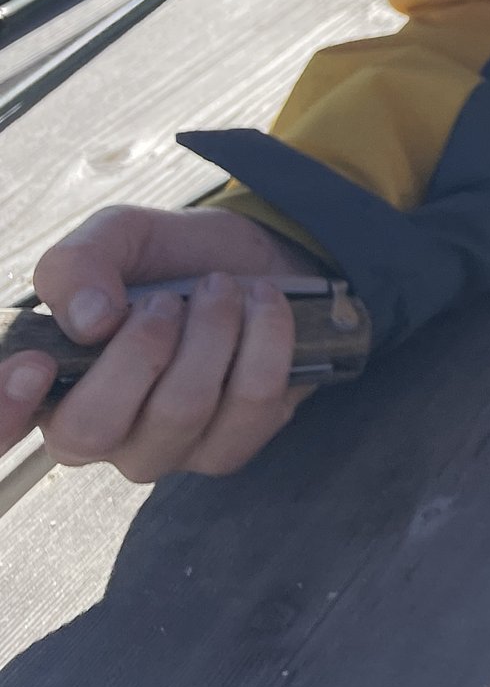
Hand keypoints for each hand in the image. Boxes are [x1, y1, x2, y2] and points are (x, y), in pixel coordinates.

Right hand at [0, 207, 321, 480]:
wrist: (254, 260)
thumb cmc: (169, 259)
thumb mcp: (117, 237)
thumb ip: (78, 265)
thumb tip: (88, 321)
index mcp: (48, 388)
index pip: (0, 431)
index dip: (4, 411)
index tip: (36, 364)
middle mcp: (96, 435)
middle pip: (93, 429)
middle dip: (141, 347)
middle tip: (169, 299)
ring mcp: (165, 449)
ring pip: (181, 410)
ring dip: (212, 330)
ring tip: (221, 288)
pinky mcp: (231, 445)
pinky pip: (252, 403)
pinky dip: (265, 337)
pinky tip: (262, 305)